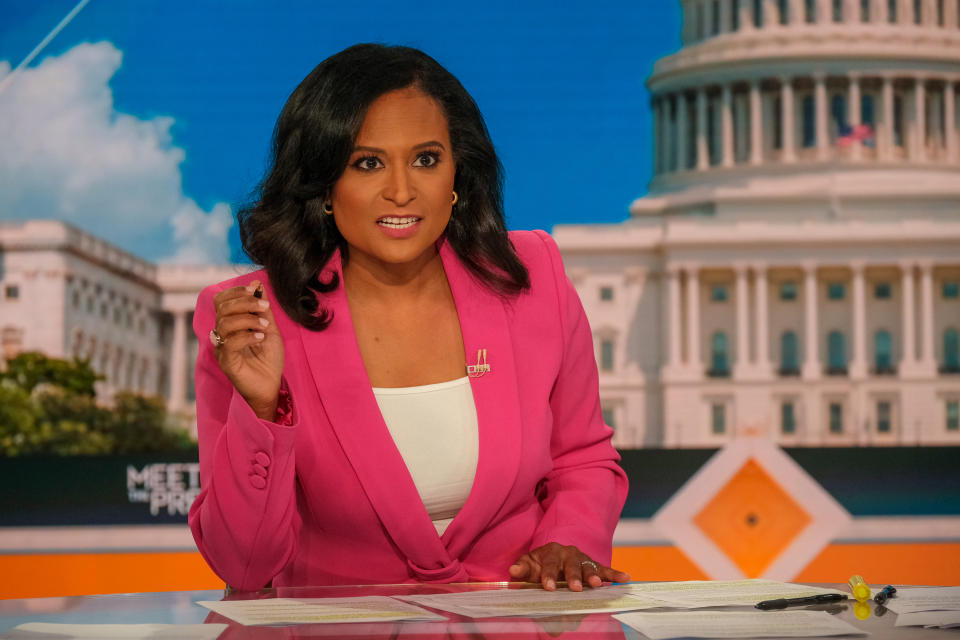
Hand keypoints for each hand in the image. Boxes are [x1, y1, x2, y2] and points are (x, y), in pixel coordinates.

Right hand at [211, 281, 283, 418]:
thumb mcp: (269, 328)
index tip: (254, 290)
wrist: (271, 384)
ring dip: (248, 320)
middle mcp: (222, 334)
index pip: (221, 300)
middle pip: (222, 309)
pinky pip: (230, 342)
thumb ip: (262, 308)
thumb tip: (257, 284)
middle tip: (264, 308)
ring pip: (225, 323)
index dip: (235, 292)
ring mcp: (222, 347)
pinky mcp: (226, 361)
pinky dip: (247, 336)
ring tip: (264, 326)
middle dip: (245, 303)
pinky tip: (260, 338)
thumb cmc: (269, 358)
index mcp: (230, 324)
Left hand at [509, 542, 630, 591]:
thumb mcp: (528, 564)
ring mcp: (582, 559)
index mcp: (551, 552)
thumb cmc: (539, 564)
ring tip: (596, 584)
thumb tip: (512, 571)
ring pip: (588, 566)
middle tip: (574, 587)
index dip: (548, 576)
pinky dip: (615, 573)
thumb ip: (521, 568)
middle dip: (573, 576)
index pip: (549, 565)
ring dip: (593, 574)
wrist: (553, 556)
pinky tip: (625, 577)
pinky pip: (605, 569)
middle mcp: (568, 553)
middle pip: (571, 564)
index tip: (549, 588)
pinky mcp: (593, 565)